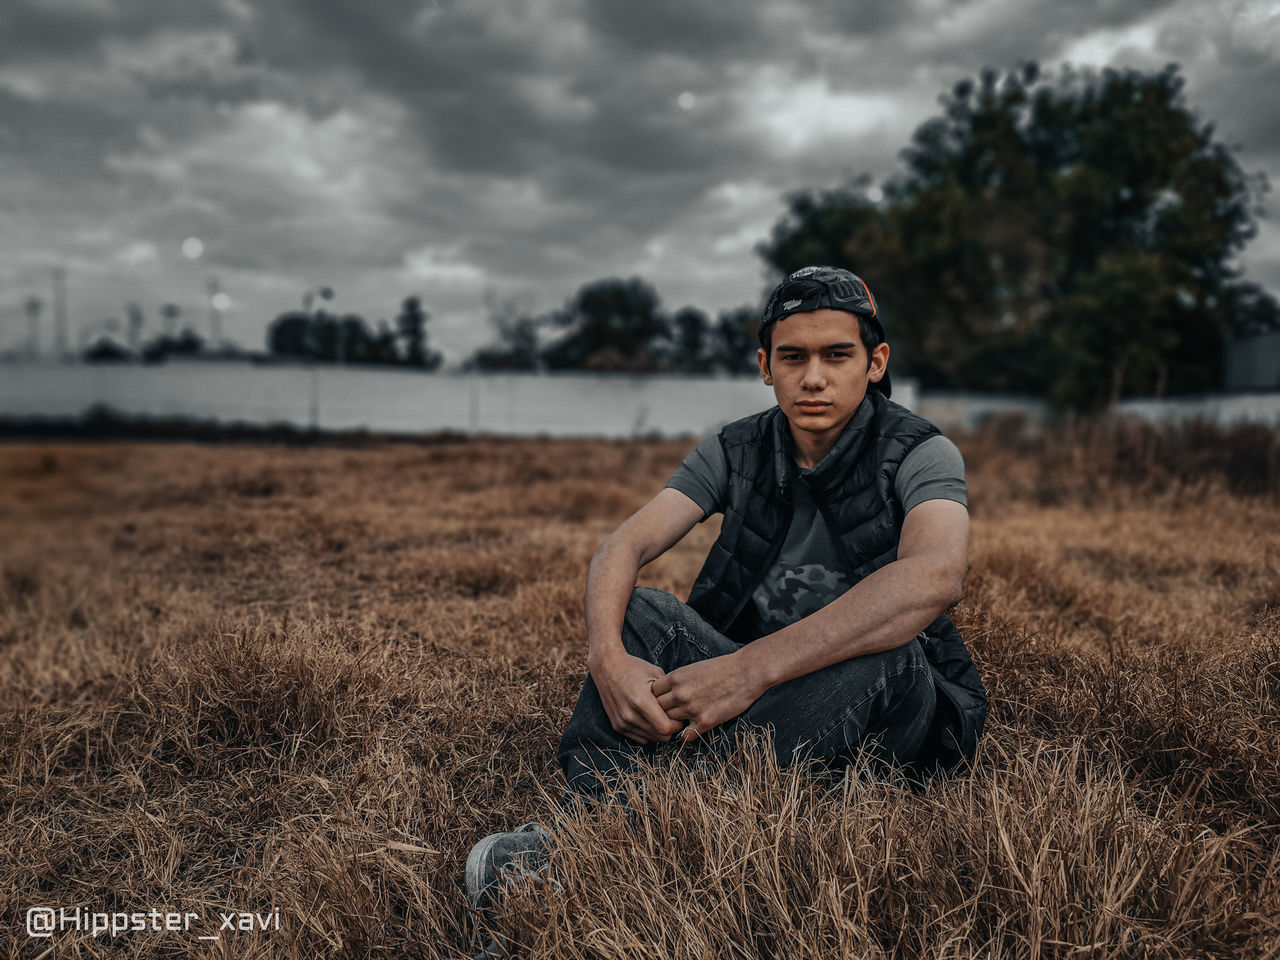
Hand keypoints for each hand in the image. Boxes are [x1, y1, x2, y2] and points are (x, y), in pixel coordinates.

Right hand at [589, 650, 684, 744]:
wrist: (607, 667)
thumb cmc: (634, 668)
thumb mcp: (656, 674)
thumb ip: (669, 693)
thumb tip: (682, 708)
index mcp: (641, 701)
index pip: (665, 728)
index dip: (676, 725)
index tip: (679, 716)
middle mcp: (630, 715)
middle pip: (659, 736)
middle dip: (669, 730)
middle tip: (672, 718)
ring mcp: (622, 722)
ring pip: (650, 739)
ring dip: (658, 732)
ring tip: (660, 717)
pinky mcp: (617, 725)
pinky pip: (639, 738)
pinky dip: (647, 732)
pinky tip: (649, 720)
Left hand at [650, 652, 764, 743]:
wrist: (747, 672)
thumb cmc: (723, 667)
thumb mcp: (693, 668)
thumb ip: (678, 681)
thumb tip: (666, 692)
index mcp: (676, 678)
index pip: (652, 692)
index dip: (656, 697)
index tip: (663, 700)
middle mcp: (680, 694)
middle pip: (657, 709)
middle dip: (662, 712)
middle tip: (669, 714)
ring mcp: (691, 709)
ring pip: (670, 723)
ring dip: (674, 724)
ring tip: (681, 722)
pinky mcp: (705, 721)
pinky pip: (686, 736)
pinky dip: (686, 735)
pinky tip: (691, 730)